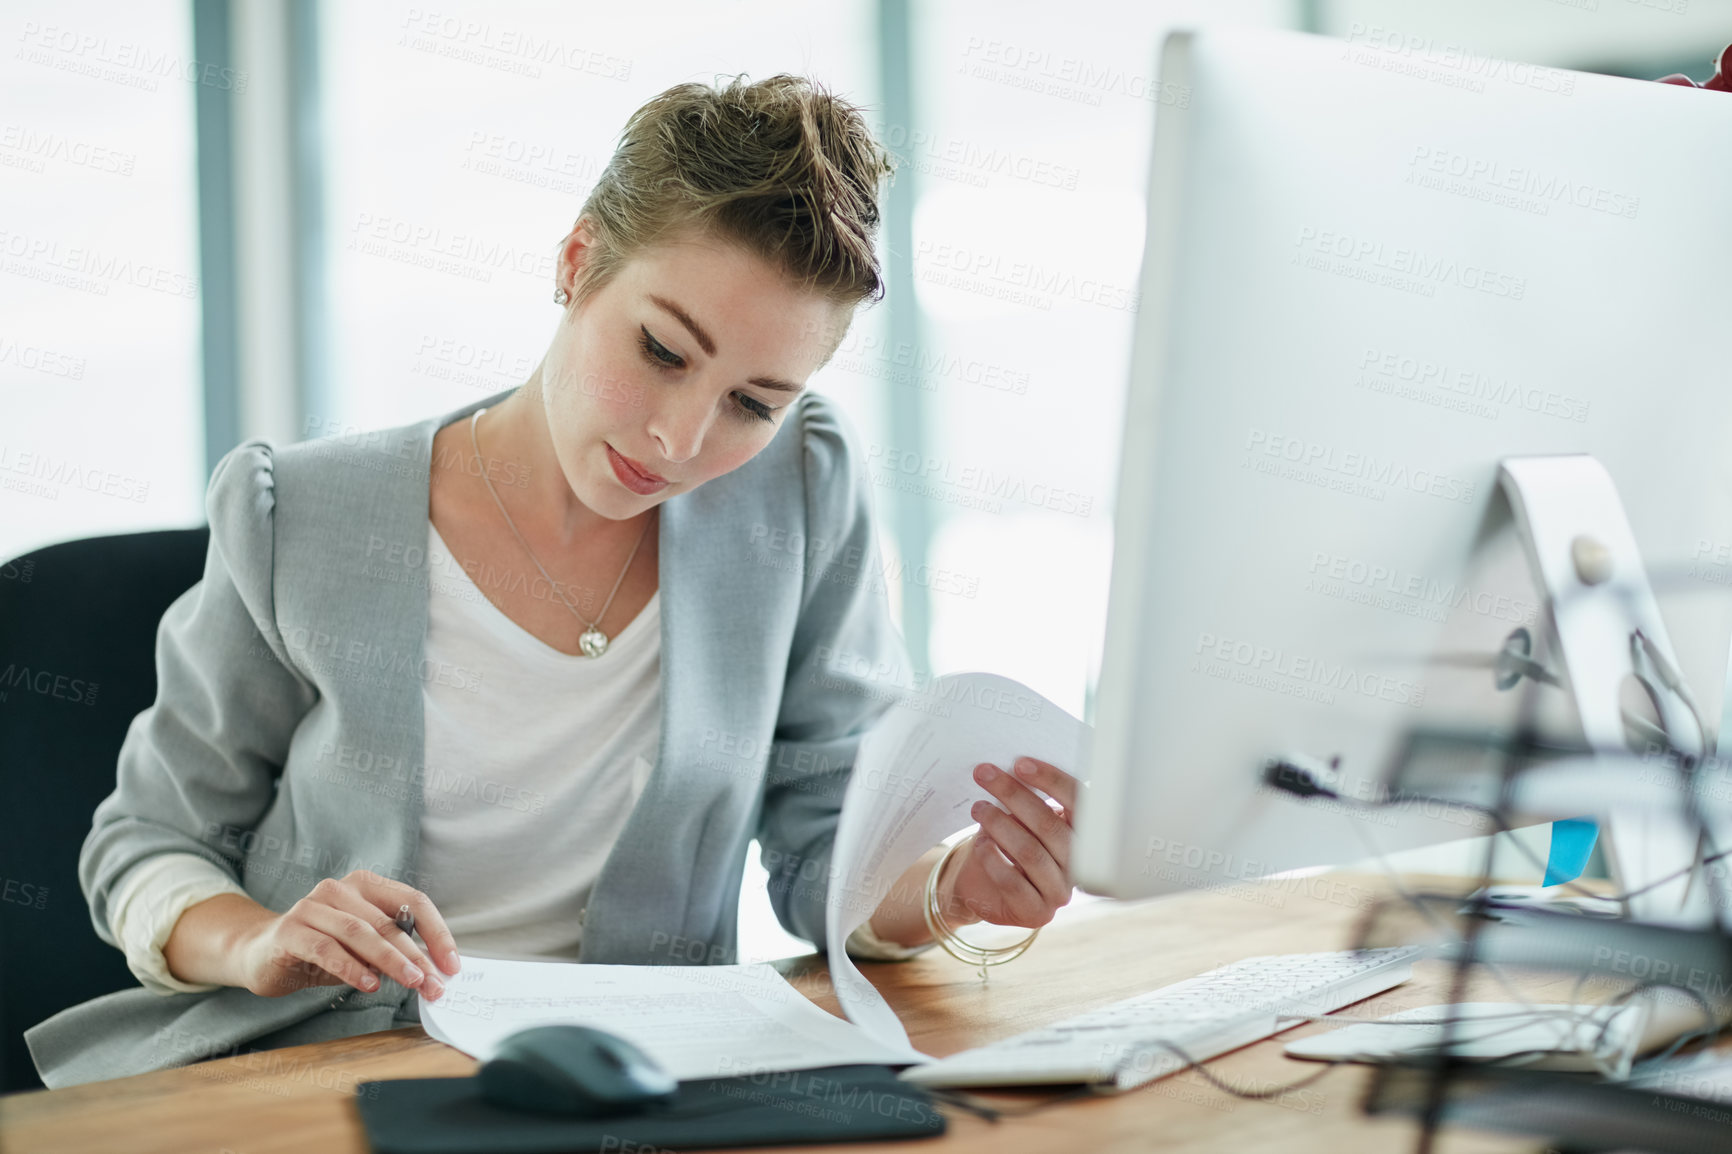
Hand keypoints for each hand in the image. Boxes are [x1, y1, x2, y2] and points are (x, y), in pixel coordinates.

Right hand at [232, 870, 460, 999]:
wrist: (258, 952)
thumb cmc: (319, 949)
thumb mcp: (361, 947)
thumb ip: (390, 949)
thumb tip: (431, 971)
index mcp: (365, 886)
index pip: (412, 902)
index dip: (436, 932)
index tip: (451, 965)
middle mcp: (339, 889)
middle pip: (389, 922)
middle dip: (417, 956)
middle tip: (435, 984)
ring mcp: (312, 906)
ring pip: (360, 932)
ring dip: (391, 961)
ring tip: (412, 983)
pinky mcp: (290, 930)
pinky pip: (327, 949)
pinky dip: (352, 968)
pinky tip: (369, 985)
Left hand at [939, 757, 1079, 929]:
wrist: (980, 886)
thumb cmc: (1004, 842)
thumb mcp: (1017, 817)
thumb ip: (1024, 799)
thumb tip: (1012, 770)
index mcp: (1082, 835)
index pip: (1078, 803)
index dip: (1051, 780)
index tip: (1020, 763)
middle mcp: (1078, 865)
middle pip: (1050, 825)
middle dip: (1014, 795)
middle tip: (985, 775)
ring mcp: (1060, 892)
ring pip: (1031, 853)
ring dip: (1000, 824)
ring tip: (978, 807)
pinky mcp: (1037, 912)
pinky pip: (1013, 882)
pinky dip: (992, 858)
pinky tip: (980, 842)